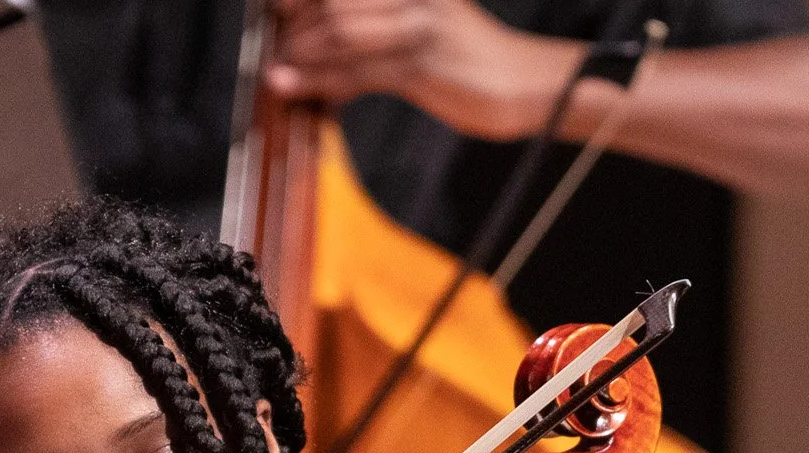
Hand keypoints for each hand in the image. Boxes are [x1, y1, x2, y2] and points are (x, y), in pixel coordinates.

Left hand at [265, 0, 571, 140]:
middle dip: (293, 26)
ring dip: (301, 56)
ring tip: (281, 74)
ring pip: (338, 29)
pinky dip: (318, 82)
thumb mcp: (418, 29)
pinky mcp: (423, 66)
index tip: (277, 15)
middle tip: (278, 51)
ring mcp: (418, 25)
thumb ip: (370, 30)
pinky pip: (357, 71)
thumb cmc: (471, 59)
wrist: (531, 83)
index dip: (297, 0)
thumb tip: (312, 43)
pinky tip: (295, 88)